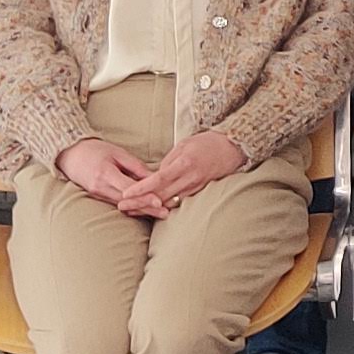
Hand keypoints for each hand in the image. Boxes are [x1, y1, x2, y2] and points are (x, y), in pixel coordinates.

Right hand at [57, 138, 156, 210]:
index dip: (144, 196)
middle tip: (165, 213)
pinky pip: (116, 204)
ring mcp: (97, 195)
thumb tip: (154, 177)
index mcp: (105, 173)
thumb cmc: (95, 150)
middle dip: (147, 208)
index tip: (160, 201)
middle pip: (128, 202)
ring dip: (141, 211)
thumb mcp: (117, 153)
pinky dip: (131, 208)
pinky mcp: (97, 197)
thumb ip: (135, 166)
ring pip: (123, 206)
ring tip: (159, 213)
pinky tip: (144, 210)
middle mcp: (100, 187)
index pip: (128, 189)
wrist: (70, 154)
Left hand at [115, 130, 245, 216]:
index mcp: (184, 164)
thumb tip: (153, 176)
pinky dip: (162, 206)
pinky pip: (177, 203)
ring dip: (148, 207)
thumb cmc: (206, 143)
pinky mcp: (198, 193)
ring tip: (130, 210)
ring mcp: (195, 188)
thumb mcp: (184, 145)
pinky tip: (150, 208)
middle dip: (139, 202)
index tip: (125, 194)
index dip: (140, 188)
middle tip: (121, 206)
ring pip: (167, 202)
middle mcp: (189, 179)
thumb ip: (168, 161)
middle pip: (160, 195)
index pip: (158, 180)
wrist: (232, 149)